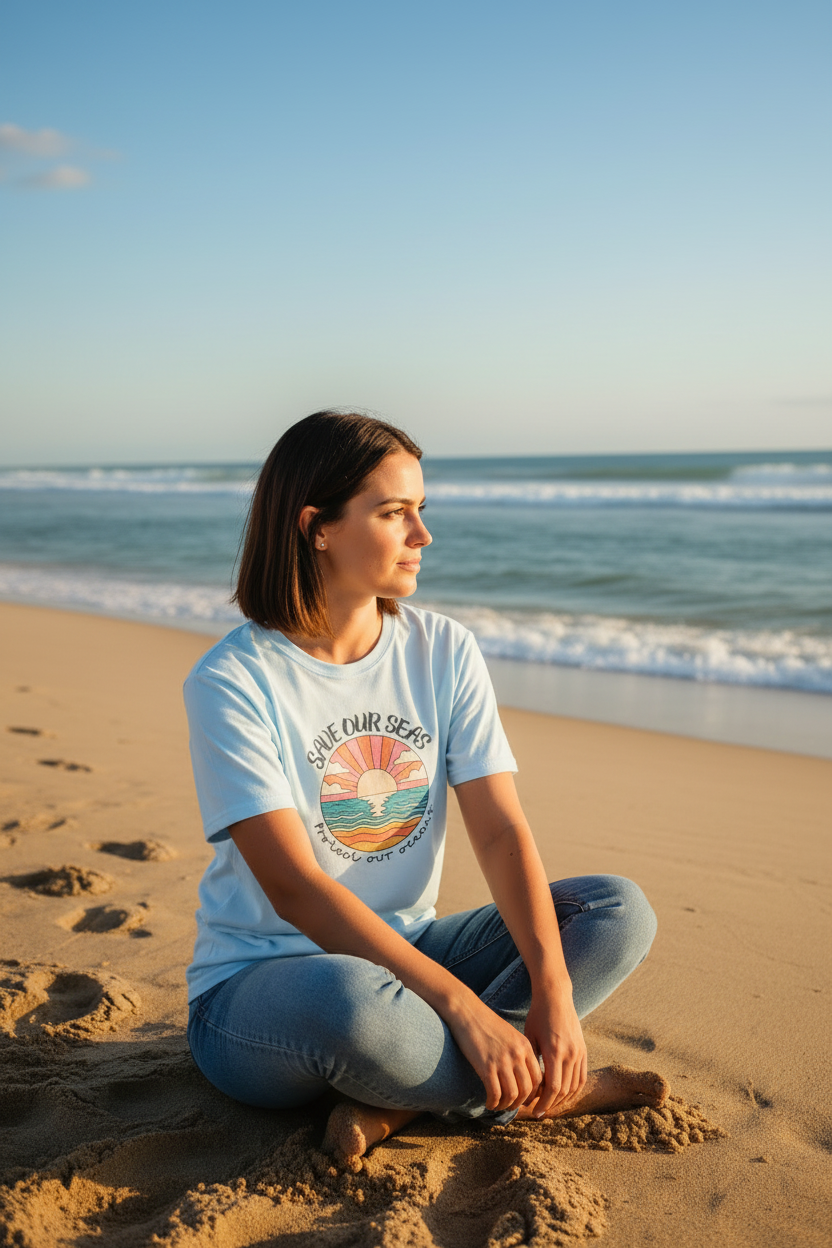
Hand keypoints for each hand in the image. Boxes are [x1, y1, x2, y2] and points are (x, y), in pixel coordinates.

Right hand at [447, 995, 542, 1111]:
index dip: (533, 1093)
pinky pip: (495, 1093)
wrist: (467, 1012)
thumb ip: (518, 1052)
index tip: (525, 1099)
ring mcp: (502, 1061)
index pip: (538, 1078)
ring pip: (512, 1094)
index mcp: (525, 1046)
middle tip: (511, 1106)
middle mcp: (517, 1055)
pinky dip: (493, 1103)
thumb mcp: (510, 1035)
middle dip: (520, 1103)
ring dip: (506, 1105)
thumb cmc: (486, 1023)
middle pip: (527, 1089)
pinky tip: (489, 1103)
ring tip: (499, 1106)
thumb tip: (520, 1074)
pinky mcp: (486, 1066)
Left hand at [522, 987, 586, 1117]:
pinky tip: (564, 1095)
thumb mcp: (529, 1036)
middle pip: (564, 1090)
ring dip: (563, 1100)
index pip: (553, 1087)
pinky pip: (582, 1077)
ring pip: (574, 1086)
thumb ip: (531, 1060)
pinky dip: (574, 1090)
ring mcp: (579, 1052)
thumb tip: (526, 1085)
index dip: (544, 1103)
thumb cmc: (537, 1015)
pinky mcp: (583, 1050)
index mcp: (555, 1051)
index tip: (534, 1111)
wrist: (556, 996)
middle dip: (551, 1104)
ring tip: (549, 1106)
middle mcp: (570, 1054)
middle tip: (539, 1112)